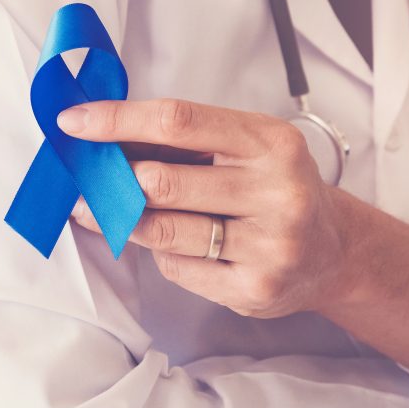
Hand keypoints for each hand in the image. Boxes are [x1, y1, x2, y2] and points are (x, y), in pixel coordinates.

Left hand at [59, 98, 357, 318]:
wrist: (334, 251)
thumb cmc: (273, 187)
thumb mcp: (245, 147)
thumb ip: (184, 141)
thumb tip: (103, 136)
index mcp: (270, 142)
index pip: (178, 121)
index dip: (117, 120)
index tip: (75, 122)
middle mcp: (277, 191)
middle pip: (163, 180)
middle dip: (113, 179)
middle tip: (83, 176)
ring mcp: (269, 244)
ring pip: (163, 229)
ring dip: (119, 218)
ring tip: (95, 208)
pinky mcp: (255, 287)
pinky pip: (178, 267)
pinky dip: (160, 252)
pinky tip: (163, 241)